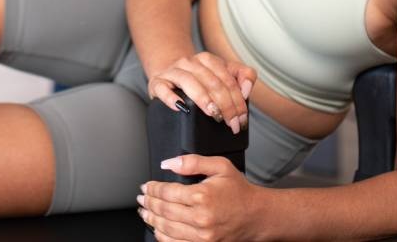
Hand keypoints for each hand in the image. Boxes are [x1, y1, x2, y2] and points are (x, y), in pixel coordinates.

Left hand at [139, 154, 263, 241]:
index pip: (168, 192)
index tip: (146, 186)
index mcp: (203, 195)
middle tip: (141, 198)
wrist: (255, 215)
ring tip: (144, 212)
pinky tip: (157, 228)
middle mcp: (200, 218)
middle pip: (164, 211)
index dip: (153, 188)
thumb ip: (193, 161)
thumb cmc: (238, 190)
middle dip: (149, 203)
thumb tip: (168, 163)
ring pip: (166, 229)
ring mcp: (201, 236)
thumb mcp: (220, 166)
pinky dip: (162, 236)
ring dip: (151, 220)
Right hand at [148, 52, 255, 133]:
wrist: (168, 72)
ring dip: (204, 100)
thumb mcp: (222, 73)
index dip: (237, 100)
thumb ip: (241, 75)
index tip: (242, 119)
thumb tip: (246, 89)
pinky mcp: (157, 83)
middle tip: (232, 124)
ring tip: (214, 115)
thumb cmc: (199, 78)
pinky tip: (181, 109)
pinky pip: (163, 89)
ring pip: (190, 83)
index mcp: (208, 59)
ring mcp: (173, 72)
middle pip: (212, 82)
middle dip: (225, 105)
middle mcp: (190, 62)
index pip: (227, 79)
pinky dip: (172, 99)